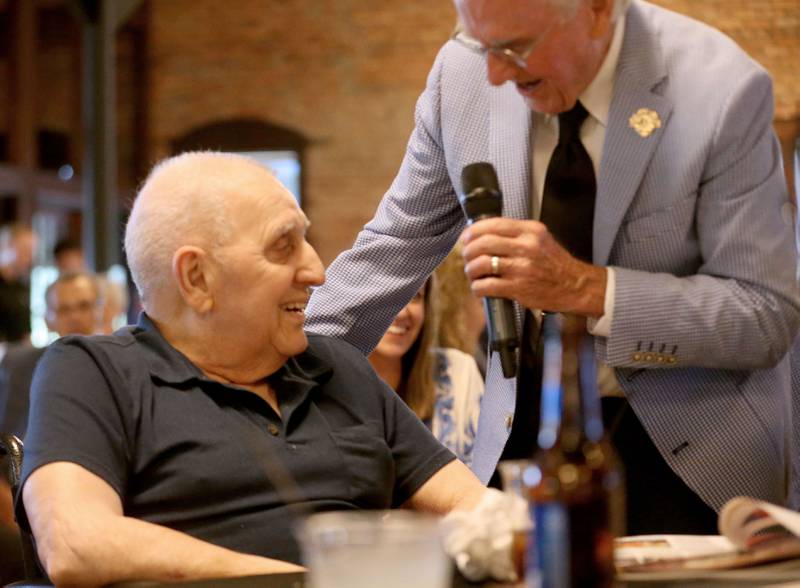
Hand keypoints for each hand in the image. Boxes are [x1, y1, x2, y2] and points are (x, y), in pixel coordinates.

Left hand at [460, 217, 606, 316]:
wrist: (575, 286)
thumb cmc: (555, 263)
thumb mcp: (540, 238)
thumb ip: (516, 233)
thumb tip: (484, 234)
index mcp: (530, 231)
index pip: (493, 224)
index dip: (473, 231)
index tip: (466, 238)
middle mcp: (526, 247)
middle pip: (483, 243)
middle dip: (468, 251)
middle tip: (467, 257)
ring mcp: (522, 268)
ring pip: (482, 264)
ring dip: (471, 270)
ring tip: (472, 274)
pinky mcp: (519, 288)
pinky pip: (487, 286)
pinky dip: (477, 288)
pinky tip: (479, 289)